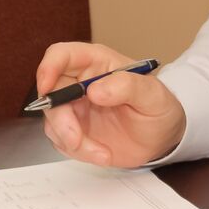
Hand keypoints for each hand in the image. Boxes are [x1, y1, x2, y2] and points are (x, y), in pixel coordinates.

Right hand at [34, 41, 185, 167]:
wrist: (162, 138)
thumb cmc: (159, 108)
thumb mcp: (153, 95)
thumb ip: (128, 86)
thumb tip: (95, 90)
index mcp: (98, 63)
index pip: (62, 55)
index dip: (48, 67)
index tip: (47, 87)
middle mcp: (80, 83)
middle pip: (51, 93)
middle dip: (60, 120)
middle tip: (77, 140)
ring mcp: (75, 107)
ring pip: (53, 121)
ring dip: (72, 141)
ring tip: (102, 153)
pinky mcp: (74, 129)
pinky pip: (61, 141)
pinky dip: (79, 152)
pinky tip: (102, 153)